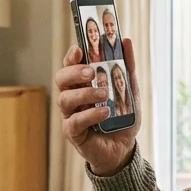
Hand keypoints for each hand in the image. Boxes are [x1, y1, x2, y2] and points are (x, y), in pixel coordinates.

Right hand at [55, 37, 140, 176]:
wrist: (124, 149)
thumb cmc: (122, 118)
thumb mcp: (130, 90)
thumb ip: (127, 67)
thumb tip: (127, 42)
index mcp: (82, 84)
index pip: (70, 65)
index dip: (71, 56)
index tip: (79, 49)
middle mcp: (73, 98)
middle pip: (61, 79)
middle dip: (73, 72)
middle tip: (91, 71)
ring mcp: (70, 115)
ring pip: (65, 99)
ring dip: (85, 93)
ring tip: (104, 94)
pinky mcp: (73, 133)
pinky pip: (74, 121)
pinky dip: (89, 115)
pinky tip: (105, 113)